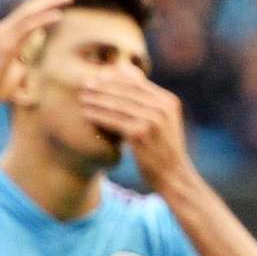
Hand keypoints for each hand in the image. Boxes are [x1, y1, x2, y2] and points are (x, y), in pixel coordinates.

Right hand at [0, 0, 77, 114]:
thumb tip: (28, 56)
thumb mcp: (15, 67)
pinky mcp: (4, 45)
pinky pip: (26, 28)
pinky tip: (58, 15)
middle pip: (31, 5)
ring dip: (51, 1)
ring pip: (29, 12)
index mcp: (8, 32)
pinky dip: (42, 20)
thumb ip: (22, 56)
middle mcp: (4, 28)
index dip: (48, 1)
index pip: (30, 11)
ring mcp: (3, 35)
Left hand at [78, 68, 192, 187]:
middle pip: (126, 91)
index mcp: (168, 101)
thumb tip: (129, 78)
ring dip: (97, 100)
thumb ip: (149, 103)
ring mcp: (152, 120)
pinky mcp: (140, 133)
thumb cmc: (163, 150)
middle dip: (103, 87)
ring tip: (82, 99)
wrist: (174, 177)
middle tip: (84, 85)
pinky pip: (114, 121)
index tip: (98, 78)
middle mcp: (162, 107)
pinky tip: (86, 114)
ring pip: (118, 105)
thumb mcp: (163, 122)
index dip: (115, 79)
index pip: (137, 83)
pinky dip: (98, 116)